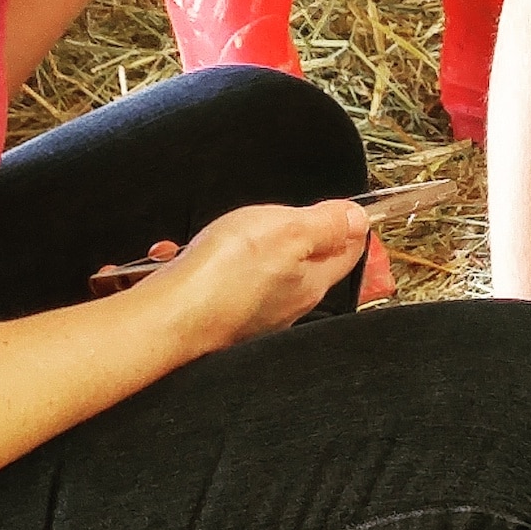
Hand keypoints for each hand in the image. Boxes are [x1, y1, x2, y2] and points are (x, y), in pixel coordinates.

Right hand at [129, 201, 369, 351]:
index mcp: (311, 284)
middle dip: (300, 238)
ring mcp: (253, 315)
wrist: (172, 317)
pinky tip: (190, 253)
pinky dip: (210, 265)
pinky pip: (222, 283)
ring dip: (249, 251)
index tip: (351, 212)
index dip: (351, 227)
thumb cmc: (226, 275)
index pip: (348, 253)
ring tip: (232, 232)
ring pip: (262, 275)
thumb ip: (325, 224)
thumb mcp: (288, 231)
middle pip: (306, 266)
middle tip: (296, 215)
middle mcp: (286, 305)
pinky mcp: (219, 317)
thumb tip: (358, 218)